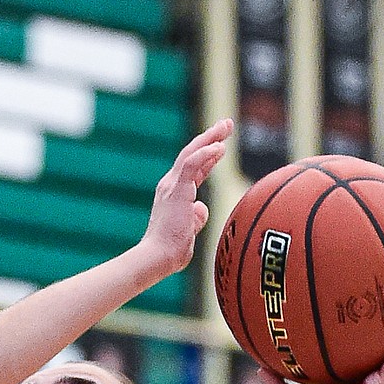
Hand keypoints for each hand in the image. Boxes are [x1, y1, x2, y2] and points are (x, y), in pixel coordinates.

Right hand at [139, 120, 232, 279]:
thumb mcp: (188, 232)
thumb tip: (201, 210)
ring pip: (192, 153)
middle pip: (192, 154)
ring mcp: (172, 186)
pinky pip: (192, 164)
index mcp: (173, 194)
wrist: (157, 258)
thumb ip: (195, 219)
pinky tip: (219, 147)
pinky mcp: (176, 190)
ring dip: (210, 138)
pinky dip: (205, 153)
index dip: (208, 156)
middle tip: (226, 125)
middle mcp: (170, 185)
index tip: (221, 146)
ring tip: (226, 126)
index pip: (193, 169)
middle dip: (210, 137)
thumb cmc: (170, 252)